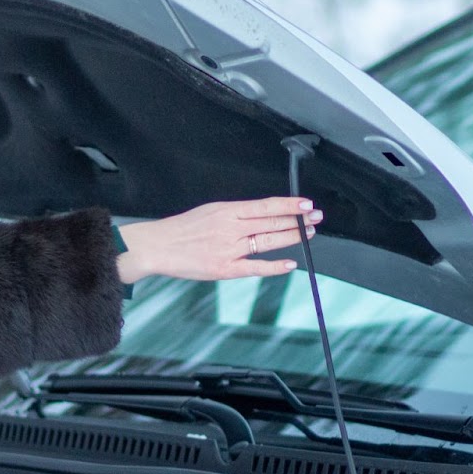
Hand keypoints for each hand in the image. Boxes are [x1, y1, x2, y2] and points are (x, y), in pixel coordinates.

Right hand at [116, 197, 321, 282]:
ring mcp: (229, 249)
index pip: (266, 206)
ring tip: (308, 234)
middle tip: (316, 218)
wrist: (156, 247)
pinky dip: (274, 266)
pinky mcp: (224, 269)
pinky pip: (255, 267)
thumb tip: (260, 215)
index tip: (306, 204)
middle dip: (298, 220)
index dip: (289, 205)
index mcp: (227, 211)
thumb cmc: (180, 230)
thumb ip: (234, 215)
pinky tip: (290, 264)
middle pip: (272, 222)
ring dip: (291, 238)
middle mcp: (231, 228)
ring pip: (268, 242)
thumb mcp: (209, 211)